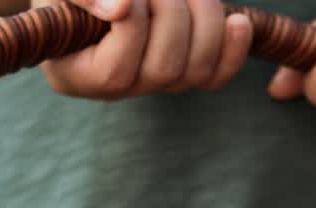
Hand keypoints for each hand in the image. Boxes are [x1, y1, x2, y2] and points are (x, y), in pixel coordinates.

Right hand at [34, 0, 252, 98]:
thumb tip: (121, 9)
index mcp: (78, 76)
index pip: (117, 67)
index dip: (134, 18)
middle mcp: (118, 90)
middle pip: (164, 69)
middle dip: (172, 12)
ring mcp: (153, 84)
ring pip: (195, 70)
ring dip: (203, 20)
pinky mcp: (182, 72)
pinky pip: (216, 76)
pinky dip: (233, 49)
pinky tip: (238, 22)